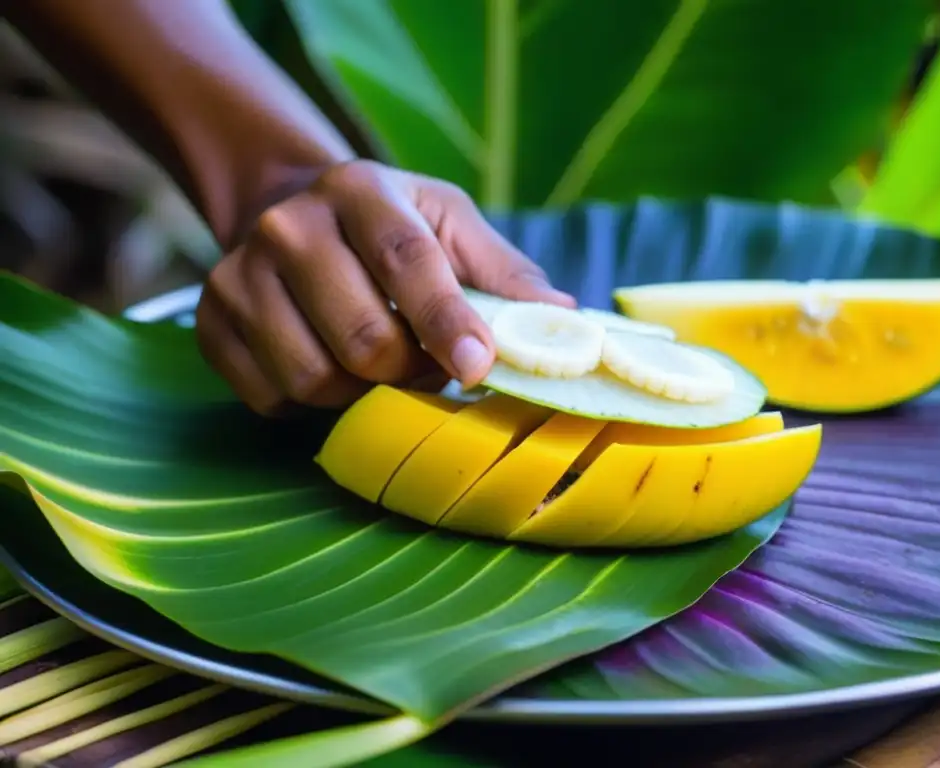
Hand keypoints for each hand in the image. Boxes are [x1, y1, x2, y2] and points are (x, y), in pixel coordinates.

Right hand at [195, 160, 575, 414]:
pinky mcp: (211, 322)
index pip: (407, 262)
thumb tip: (562, 321)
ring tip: (379, 363)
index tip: (480, 366)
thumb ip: (504, 271)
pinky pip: (273, 398)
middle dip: (409, 369)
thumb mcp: (449, 224)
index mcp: (360, 191)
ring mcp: (238, 276)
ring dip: (362, 391)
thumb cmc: (390, 225)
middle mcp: (290, 226)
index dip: (447, 322)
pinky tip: (329, 365)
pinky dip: (312, 402)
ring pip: (315, 378)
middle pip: (363, 339)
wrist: (288, 211)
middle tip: (427, 362)